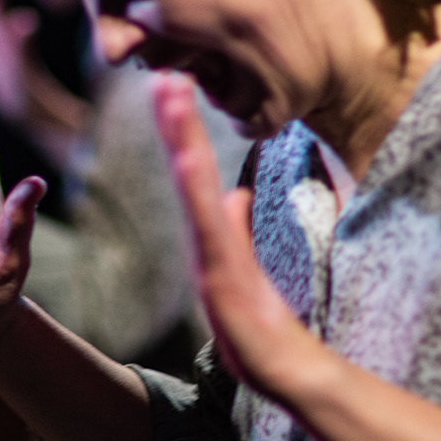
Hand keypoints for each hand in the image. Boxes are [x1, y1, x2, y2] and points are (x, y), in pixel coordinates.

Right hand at [150, 72, 324, 399]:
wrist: (279, 366)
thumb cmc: (259, 323)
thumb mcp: (248, 264)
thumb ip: (239, 227)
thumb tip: (234, 193)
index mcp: (214, 231)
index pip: (197, 169)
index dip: (185, 129)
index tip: (175, 85)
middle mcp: (206, 236)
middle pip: (188, 167)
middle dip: (175, 121)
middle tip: (162, 74)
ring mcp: (210, 251)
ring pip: (192, 185)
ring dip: (180, 138)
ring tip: (170, 97)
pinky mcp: (219, 271)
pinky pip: (206, 221)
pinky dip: (194, 187)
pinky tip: (186, 155)